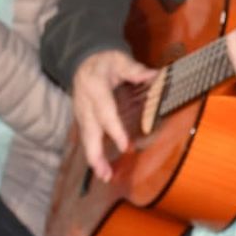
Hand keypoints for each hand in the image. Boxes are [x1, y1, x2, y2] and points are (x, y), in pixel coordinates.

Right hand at [70, 49, 157, 181]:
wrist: (83, 59)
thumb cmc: (105, 61)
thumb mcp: (119, 59)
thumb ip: (135, 69)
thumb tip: (155, 75)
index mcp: (94, 87)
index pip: (104, 111)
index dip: (113, 129)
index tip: (124, 146)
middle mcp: (84, 104)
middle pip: (89, 132)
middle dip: (96, 154)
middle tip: (104, 174)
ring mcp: (81, 112)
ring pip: (86, 138)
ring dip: (94, 159)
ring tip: (104, 176)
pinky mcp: (82, 119)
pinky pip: (87, 138)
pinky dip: (93, 153)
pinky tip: (101, 167)